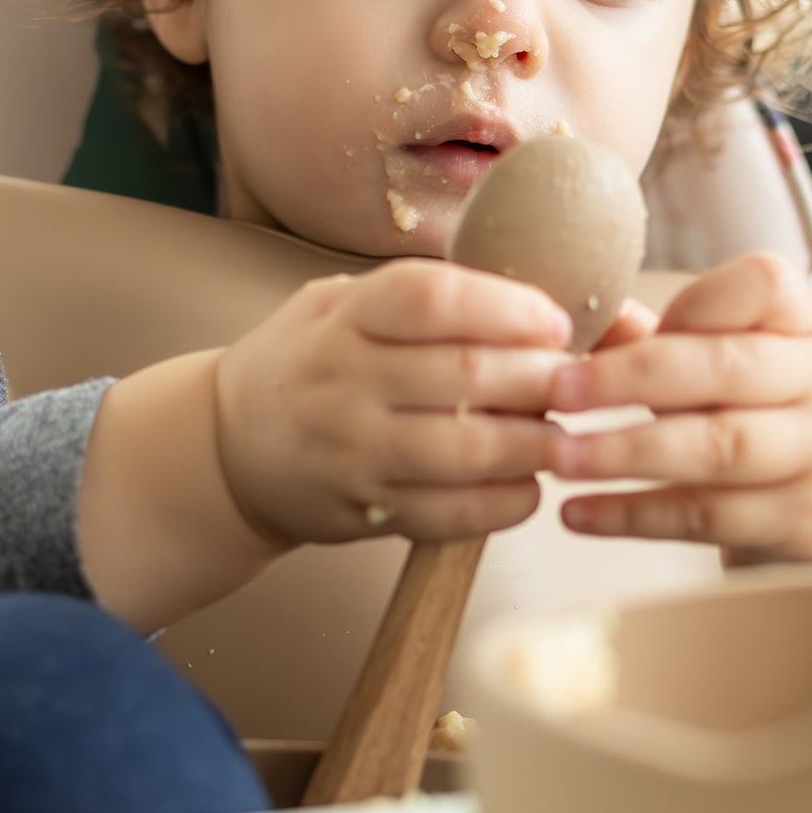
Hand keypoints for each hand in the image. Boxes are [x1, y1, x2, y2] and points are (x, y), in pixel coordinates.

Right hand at [213, 261, 572, 546]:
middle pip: (464, 375)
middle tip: (584, 382)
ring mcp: (352, 451)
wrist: (228, 444)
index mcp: (346, 316)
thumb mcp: (345, 306)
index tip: (557, 322)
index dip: (506, 308)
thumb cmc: (312, 362)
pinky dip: (505, 502)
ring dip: (534, 444)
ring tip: (568, 435)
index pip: (432, 298)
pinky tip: (529, 484)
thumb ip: (427, 301)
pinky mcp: (364, 510)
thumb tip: (543, 301)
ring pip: (467, 450)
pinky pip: (451, 514)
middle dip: (542, 379)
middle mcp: (344, 381)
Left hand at [544, 252, 811, 572]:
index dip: (690, 303)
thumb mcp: (728, 372)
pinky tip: (578, 515)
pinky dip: (634, 514)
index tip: (621, 333)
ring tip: (560, 459)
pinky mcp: (800, 521)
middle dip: (632, 377)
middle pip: (727, 368)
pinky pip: (706, 515)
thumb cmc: (760, 423)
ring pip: (718, 447)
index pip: (763, 284)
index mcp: (806, 327)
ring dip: (627, 451)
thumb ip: (666, 343)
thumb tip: (590, 318)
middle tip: (560, 391)